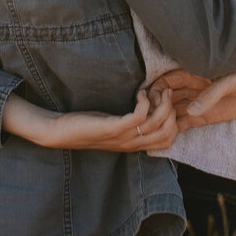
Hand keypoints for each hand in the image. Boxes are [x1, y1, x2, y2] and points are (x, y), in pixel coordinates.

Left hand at [1, 82, 177, 151]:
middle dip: (173, 110)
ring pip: (157, 124)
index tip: (168, 102)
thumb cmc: (86, 126)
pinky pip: (139, 116)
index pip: (167, 140)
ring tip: (157, 90)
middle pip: (167, 133)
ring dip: (162, 103)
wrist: (60, 133)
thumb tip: (146, 105)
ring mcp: (123, 137)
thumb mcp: (113, 125)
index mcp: (134, 145)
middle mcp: (132, 144)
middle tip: (166, 93)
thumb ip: (130, 122)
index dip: (175, 121)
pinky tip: (139, 93)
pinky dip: (144, 102)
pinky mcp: (113, 128)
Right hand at [153, 62, 235, 130]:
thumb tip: (191, 110)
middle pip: (168, 98)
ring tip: (154, 131)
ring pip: (176, 111)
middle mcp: (194, 88)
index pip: (168, 81)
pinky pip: (188, 122)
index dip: (156, 90)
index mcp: (196, 74)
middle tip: (148, 120)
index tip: (148, 101)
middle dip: (157, 107)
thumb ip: (212, 94)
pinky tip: (167, 136)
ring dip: (165, 119)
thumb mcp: (231, 81)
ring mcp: (201, 103)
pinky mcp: (208, 116)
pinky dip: (177, 128)